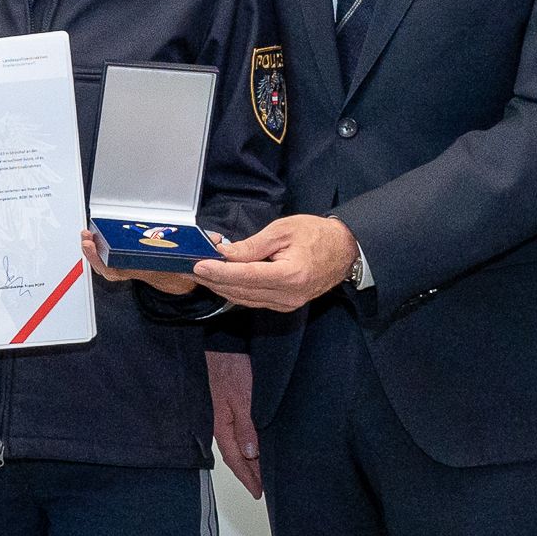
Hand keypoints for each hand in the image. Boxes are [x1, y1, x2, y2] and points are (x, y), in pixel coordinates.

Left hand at [82, 227, 201, 295]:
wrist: (182, 281)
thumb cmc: (185, 267)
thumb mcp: (196, 259)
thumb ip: (205, 249)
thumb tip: (215, 239)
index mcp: (150, 270)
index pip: (126, 271)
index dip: (110, 265)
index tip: (102, 258)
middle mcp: (137, 271)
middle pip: (110, 269)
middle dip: (95, 257)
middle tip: (87, 241)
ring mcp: (130, 269)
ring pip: (106, 267)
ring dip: (93, 254)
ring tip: (85, 238)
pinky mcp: (126, 263)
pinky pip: (108, 262)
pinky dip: (98, 252)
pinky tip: (92, 241)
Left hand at [192, 215, 360, 312]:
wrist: (345, 251)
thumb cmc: (317, 235)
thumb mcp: (283, 231)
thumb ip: (252, 246)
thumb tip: (225, 253)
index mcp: (290, 275)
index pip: (245, 276)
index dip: (219, 272)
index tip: (198, 266)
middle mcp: (288, 295)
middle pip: (241, 291)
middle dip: (214, 280)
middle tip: (191, 268)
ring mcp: (287, 304)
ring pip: (245, 299)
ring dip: (221, 287)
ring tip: (201, 274)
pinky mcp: (286, 305)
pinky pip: (254, 300)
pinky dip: (236, 290)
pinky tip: (222, 280)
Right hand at [207, 349, 261, 499]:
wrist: (219, 340)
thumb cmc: (230, 365)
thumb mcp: (243, 396)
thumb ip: (247, 426)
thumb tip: (251, 455)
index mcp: (223, 425)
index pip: (237, 460)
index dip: (248, 477)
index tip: (259, 493)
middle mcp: (220, 422)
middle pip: (236, 455)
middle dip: (249, 472)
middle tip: (262, 488)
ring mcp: (222, 413)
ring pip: (237, 444)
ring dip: (249, 459)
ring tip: (260, 471)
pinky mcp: (226, 402)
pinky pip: (236, 431)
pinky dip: (246, 443)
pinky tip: (253, 445)